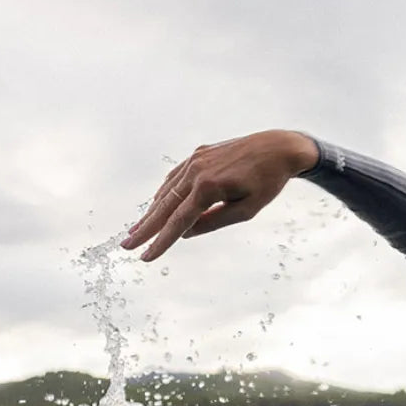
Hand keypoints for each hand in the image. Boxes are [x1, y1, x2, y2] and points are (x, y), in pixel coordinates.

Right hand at [121, 130, 317, 261]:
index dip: (161, 241)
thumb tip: (186, 232)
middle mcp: (196, 171)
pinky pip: (175, 177)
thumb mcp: (247, 209)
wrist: (278, 147)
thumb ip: (215, 222)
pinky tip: (157, 206)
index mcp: (209, 187)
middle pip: (164, 206)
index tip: (146, 257)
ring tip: (137, 230)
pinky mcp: (198, 154)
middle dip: (145, 228)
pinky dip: (164, 193)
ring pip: (166, 191)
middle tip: (126, 245)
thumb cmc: (267, 182)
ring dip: (151, 212)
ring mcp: (195, 160)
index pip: (179, 221)